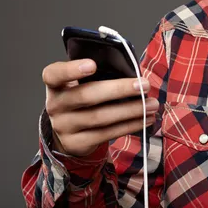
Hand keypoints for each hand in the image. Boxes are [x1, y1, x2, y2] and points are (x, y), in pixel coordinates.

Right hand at [41, 59, 157, 156]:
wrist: (68, 130)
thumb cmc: (81, 96)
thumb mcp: (81, 82)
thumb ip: (98, 74)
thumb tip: (131, 70)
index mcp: (55, 84)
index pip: (54, 74)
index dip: (72, 69)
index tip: (92, 64)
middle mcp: (55, 105)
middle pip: (86, 96)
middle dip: (119, 89)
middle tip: (144, 85)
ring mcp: (64, 126)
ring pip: (100, 117)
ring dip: (131, 110)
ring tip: (153, 104)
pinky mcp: (77, 143)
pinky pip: (106, 134)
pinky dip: (129, 125)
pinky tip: (145, 118)